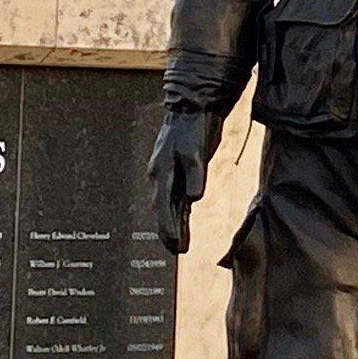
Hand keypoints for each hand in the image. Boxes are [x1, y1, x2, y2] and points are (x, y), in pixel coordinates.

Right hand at [146, 109, 221, 255]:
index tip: (175, 244)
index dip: (169, 226)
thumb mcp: (196, 151)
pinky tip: (184, 224)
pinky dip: (180, 213)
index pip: (164, 206)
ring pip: (169, 206)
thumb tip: (194, 198)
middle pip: (163, 210)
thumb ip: (196, 175)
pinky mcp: (180, 172)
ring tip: (179, 245)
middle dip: (168, 231)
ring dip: (174, 225)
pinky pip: (177, 198)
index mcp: (162, 172)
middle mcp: (161, 176)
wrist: (194, 108)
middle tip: (176, 250)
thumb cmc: (193, 127)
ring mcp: (169, 174)